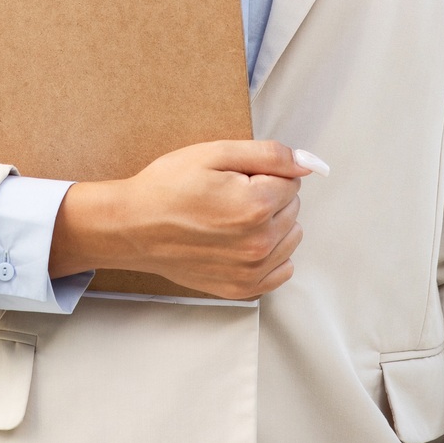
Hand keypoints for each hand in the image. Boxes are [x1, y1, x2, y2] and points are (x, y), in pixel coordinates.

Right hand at [48, 140, 315, 299]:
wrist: (132, 227)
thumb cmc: (167, 187)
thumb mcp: (215, 153)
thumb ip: (271, 155)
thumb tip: (311, 163)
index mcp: (257, 206)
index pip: (292, 181)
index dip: (263, 174)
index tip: (234, 178)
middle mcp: (260, 243)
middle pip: (293, 209)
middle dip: (269, 197)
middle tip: (228, 195)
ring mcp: (252, 271)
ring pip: (290, 237)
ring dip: (271, 224)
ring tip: (230, 217)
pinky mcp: (242, 288)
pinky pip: (281, 269)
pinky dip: (268, 253)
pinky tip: (239, 241)